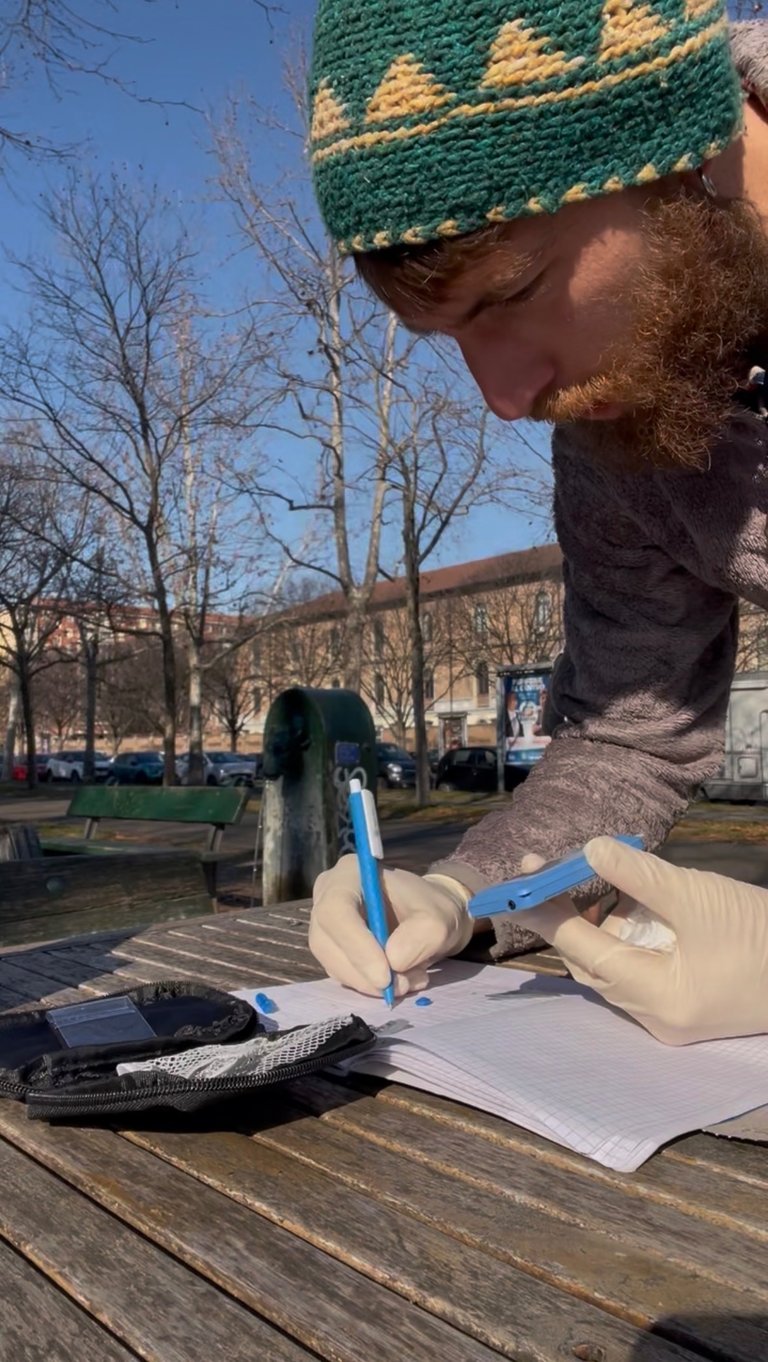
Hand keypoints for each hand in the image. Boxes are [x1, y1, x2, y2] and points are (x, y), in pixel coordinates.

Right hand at [309, 855, 472, 996]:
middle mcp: (328, 896)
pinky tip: (400, 981)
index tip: (385, 975)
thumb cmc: (431, 909)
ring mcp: (325, 924)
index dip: (356, 945)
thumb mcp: (438, 919)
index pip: (337, 910)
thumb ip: (420, 936)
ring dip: (370, 983)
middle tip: (402, 986)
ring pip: (333, 963)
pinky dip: (369, 986)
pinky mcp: (332, 949)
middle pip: (326, 941)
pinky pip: (341, 974)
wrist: (430, 918)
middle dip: (364, 972)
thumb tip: (392, 961)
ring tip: (411, 980)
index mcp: (350, 874)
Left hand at [521, 837, 767, 1044]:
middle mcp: (655, 1017)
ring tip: (604, 877)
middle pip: (591, 962)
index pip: (582, 951)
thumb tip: (588, 848)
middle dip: (569, 914)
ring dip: (601, 922)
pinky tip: (633, 901)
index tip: (520, 880)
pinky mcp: (684, 1003)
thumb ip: (640, 875)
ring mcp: (670, 1015)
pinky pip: (638, 968)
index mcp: (656, 999)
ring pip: (613, 964)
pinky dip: (627, 934)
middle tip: (548, 869)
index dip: (548, 911)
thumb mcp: (697, 896)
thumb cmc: (761, 935)